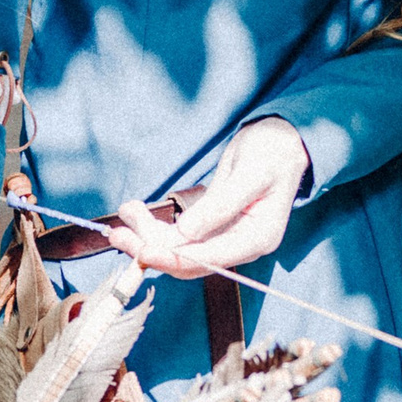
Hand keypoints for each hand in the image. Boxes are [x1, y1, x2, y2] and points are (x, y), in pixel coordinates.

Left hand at [102, 116, 308, 282]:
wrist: (282, 141)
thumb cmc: (272, 153)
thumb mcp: (249, 174)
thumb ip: (220, 204)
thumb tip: (187, 233)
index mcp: (257, 238)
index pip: (209, 259)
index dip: (174, 257)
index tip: (144, 250)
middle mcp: (240, 245)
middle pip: (189, 260)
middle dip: (152, 248)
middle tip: (119, 233)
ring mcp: (225, 237)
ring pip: (179, 248)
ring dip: (148, 235)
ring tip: (125, 213)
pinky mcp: (212, 226)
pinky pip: (180, 235)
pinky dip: (157, 226)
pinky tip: (137, 213)